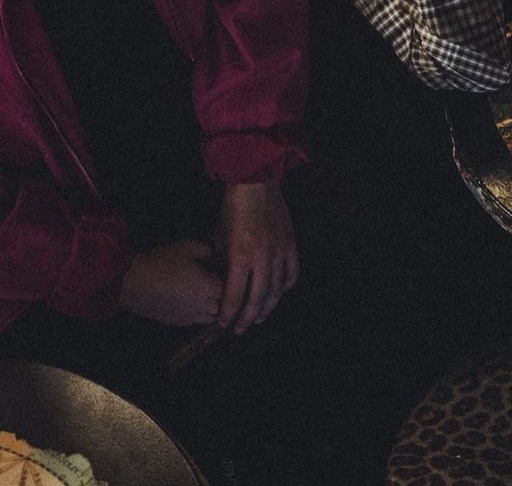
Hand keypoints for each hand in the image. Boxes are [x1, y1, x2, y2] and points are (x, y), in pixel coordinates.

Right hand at [118, 240, 222, 326]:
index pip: (231, 288)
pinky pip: (194, 320)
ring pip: (211, 316)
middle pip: (223, 305)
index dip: (229, 278)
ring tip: (202, 291)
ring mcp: (190, 317)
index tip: (223, 270)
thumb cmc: (162, 263)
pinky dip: (196, 312)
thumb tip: (216, 256)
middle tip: (214, 280)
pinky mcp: (177, 322)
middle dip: (221, 293)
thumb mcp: (188, 247)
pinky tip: (188, 299)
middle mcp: (203, 307)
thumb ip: (209, 250)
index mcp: (210, 289)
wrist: (133, 282)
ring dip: (211, 306)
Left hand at [215, 181, 298, 333]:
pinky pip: (292, 273)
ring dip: (267, 307)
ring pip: (277, 290)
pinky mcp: (290, 244)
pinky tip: (279, 292)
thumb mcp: (219, 237)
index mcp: (240, 255)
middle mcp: (261, 257)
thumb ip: (223, 262)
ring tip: (259, 316)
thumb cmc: (234, 208)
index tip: (223, 323)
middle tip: (240, 328)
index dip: (228, 313)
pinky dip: (286, 286)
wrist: (256, 183)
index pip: (234, 295)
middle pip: (257, 299)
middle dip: (247, 318)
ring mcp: (279, 251)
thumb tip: (223, 283)